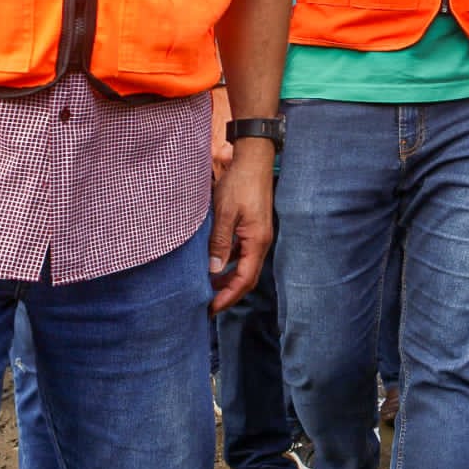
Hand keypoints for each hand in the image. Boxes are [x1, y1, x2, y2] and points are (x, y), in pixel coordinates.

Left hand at [207, 140, 274, 314]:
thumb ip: (220, 242)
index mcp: (257, 242)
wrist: (254, 160)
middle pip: (247, 278)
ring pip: (245, 267)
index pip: (244, 280)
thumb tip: (214, 270)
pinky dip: (230, 265)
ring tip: (208, 288)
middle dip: (229, 294)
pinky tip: (215, 265)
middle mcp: (261, 242)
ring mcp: (259, 236)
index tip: (210, 308)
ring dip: (229, 280)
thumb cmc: (240, 184)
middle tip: (207, 304)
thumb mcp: (225, 213)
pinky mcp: (254, 229)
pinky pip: (243, 255)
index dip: (228, 297)